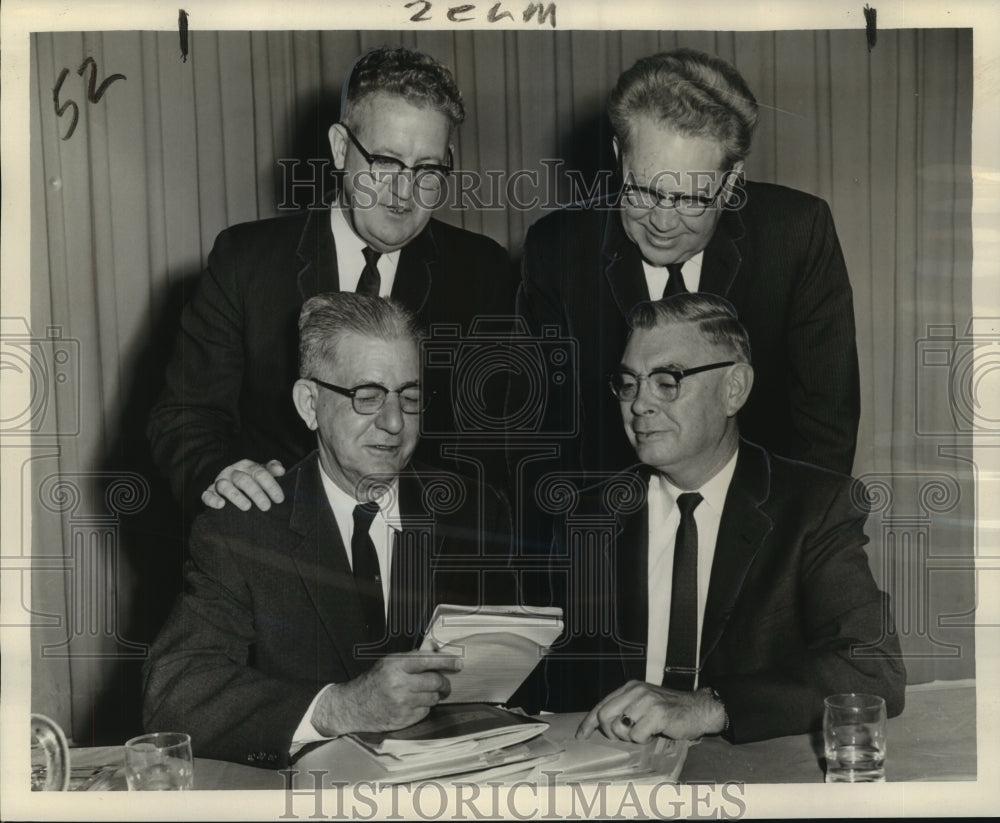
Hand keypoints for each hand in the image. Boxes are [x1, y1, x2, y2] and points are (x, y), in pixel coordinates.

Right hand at [201, 459, 285, 510]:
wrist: (227, 479)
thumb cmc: (250, 478)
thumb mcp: (261, 472)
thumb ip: (271, 470)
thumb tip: (281, 469)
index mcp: (247, 466)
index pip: (259, 472)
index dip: (271, 485)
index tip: (279, 499)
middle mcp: (232, 472)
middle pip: (243, 480)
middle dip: (256, 493)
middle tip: (266, 507)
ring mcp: (219, 481)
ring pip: (225, 486)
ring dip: (236, 496)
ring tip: (247, 507)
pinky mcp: (209, 492)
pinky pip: (207, 495)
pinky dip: (212, 499)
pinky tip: (221, 505)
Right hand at [311, 651, 462, 735]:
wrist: (354, 706)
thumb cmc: (373, 682)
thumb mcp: (388, 663)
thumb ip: (411, 658)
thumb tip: (436, 652)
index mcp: (396, 666)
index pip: (428, 661)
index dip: (446, 661)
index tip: (458, 663)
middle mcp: (400, 684)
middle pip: (435, 681)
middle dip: (443, 683)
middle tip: (444, 684)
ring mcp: (402, 703)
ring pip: (433, 698)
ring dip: (433, 696)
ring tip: (422, 693)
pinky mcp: (404, 719)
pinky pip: (425, 711)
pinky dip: (423, 707)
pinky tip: (413, 704)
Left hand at [576, 682, 725, 742]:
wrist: (699, 709)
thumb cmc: (670, 711)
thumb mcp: (643, 704)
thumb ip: (624, 710)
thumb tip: (601, 724)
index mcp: (629, 688)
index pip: (601, 705)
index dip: (588, 722)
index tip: (581, 736)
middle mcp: (635, 691)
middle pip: (604, 717)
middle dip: (612, 733)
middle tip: (627, 736)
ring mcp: (646, 701)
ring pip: (620, 728)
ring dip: (631, 737)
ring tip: (645, 732)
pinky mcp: (657, 713)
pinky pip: (637, 735)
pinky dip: (644, 740)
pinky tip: (654, 733)